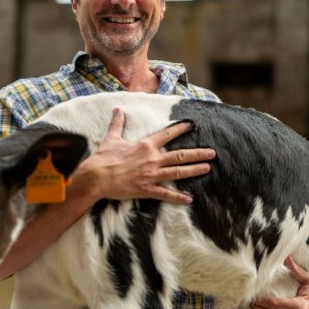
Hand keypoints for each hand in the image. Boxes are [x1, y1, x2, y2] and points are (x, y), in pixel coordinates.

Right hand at [77, 108, 215, 203]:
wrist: (96, 176)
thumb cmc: (104, 157)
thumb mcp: (112, 138)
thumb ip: (118, 123)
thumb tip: (118, 109)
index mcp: (145, 145)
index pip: (167, 134)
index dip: (181, 128)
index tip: (192, 125)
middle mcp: (152, 159)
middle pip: (180, 155)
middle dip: (198, 153)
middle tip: (212, 153)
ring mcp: (151, 175)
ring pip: (177, 172)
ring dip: (194, 170)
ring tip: (207, 168)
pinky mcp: (146, 189)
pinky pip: (165, 194)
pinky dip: (178, 197)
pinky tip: (189, 199)